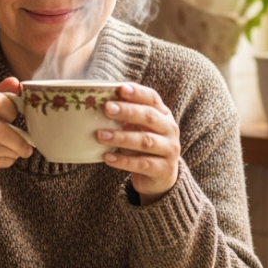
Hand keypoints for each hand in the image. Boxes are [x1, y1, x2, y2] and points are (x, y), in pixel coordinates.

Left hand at [99, 83, 180, 204]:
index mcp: (163, 115)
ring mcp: (169, 150)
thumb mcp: (139, 129)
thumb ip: (126, 117)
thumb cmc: (144, 147)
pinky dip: (123, 160)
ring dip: (121, 137)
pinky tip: (107, 157)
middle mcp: (170, 130)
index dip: (137, 93)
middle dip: (127, 111)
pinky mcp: (164, 169)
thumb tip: (98, 105)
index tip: (120, 89)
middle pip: (149, 117)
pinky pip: (141, 164)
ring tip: (100, 135)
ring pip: (145, 141)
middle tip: (107, 109)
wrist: (161, 178)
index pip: (152, 99)